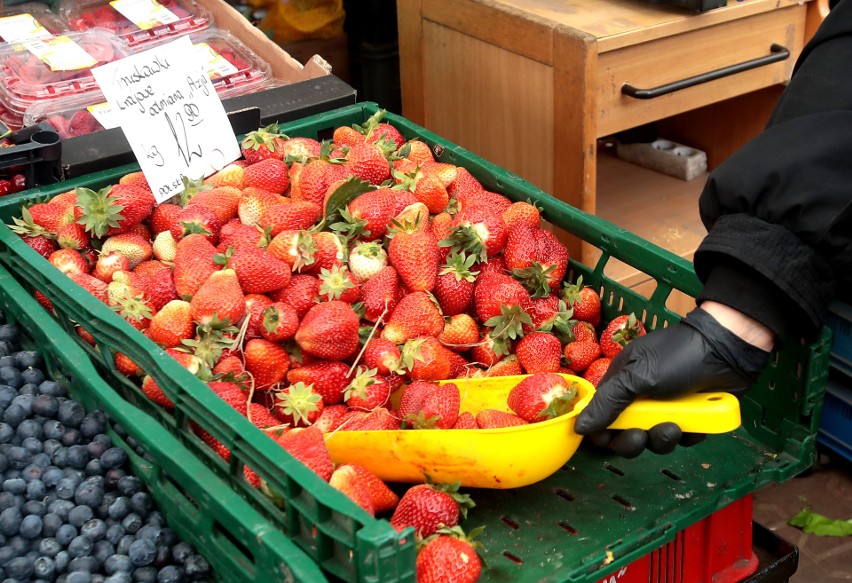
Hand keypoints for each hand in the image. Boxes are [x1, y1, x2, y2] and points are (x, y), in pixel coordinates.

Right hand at [574, 304, 771, 456]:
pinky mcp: (690, 417)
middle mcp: (641, 397)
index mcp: (621, 382)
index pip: (600, 413)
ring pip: (654, 439)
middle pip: (626, 433)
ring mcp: (666, 407)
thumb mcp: (637, 377)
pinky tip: (694, 425)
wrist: (727, 351)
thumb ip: (608, 404)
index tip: (605, 440)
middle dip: (632, 440)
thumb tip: (578, 427)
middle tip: (641, 436)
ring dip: (662, 439)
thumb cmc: (677, 357)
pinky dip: (686, 435)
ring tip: (674, 428)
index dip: (600, 430)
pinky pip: (681, 438)